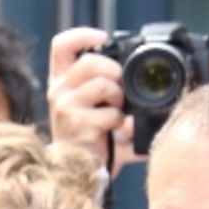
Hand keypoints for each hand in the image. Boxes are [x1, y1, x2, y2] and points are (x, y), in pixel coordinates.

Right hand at [47, 26, 133, 174]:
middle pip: (89, 61)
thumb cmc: (89, 138)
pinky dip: (119, 123)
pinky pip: (109, 114)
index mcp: (60, 82)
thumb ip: (111, 83)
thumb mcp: (94, 106)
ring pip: (101, 84)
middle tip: (119, 90)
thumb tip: (150, 64)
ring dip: (118, 98)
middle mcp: (58, 92)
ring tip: (116, 113)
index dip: (83, 35)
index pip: (62, 46)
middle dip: (114, 71)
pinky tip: (114, 133)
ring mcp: (64, 108)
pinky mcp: (77, 126)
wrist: (77, 174)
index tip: (103, 38)